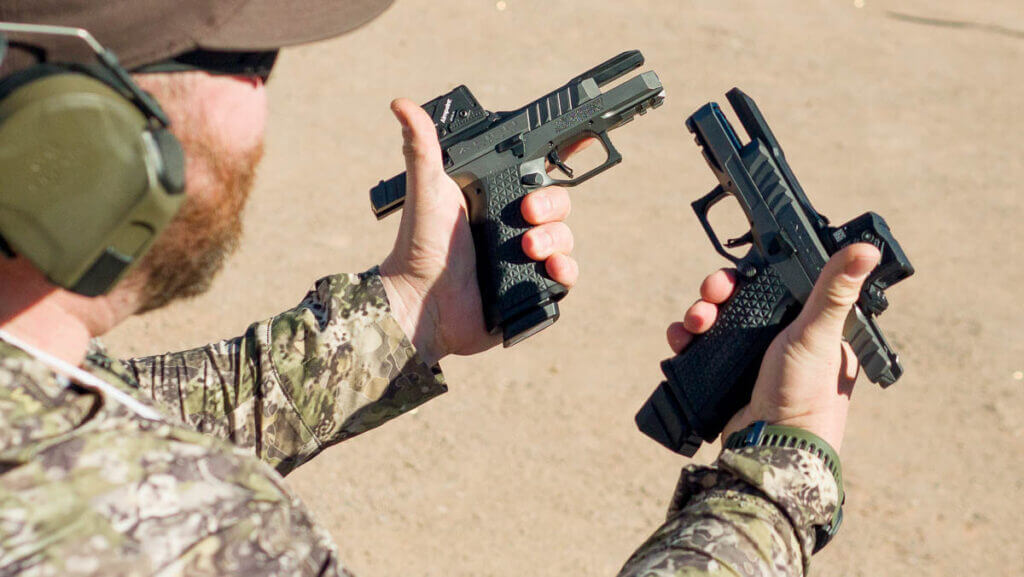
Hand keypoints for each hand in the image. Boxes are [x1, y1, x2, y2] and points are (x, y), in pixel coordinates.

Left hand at [380, 99, 579, 365]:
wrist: (421, 301)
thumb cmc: (420, 244)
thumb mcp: (427, 188)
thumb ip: (422, 146)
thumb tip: (401, 103)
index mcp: (497, 197)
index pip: (539, 171)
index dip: (565, 154)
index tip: (581, 140)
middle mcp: (516, 225)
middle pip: (558, 202)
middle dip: (549, 204)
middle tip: (525, 213)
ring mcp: (527, 257)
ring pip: (565, 237)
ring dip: (554, 238)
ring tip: (527, 247)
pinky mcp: (533, 288)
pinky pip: (566, 275)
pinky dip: (565, 270)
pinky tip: (550, 268)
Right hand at [666, 244, 881, 450]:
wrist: (771, 446)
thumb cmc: (806, 394)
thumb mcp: (817, 334)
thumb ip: (833, 291)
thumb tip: (867, 249)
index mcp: (808, 325)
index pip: (775, 283)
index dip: (753, 272)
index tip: (738, 271)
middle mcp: (779, 338)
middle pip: (740, 299)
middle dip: (718, 293)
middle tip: (711, 295)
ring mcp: (750, 357)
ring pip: (717, 319)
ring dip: (699, 313)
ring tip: (694, 323)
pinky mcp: (725, 375)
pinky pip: (699, 347)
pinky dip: (686, 339)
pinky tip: (680, 340)